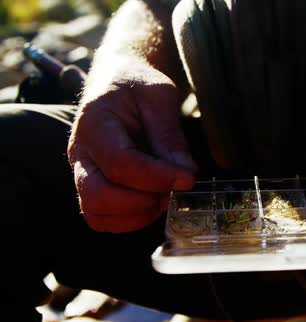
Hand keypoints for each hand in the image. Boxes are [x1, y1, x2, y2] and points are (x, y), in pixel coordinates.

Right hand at [67, 58, 196, 232]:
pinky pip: (103, 219)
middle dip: (142, 202)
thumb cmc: (137, 84)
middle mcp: (80, 153)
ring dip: (137, 214)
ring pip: (97, 214)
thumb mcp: (159, 96)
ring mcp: (83, 173)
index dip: (157, 178)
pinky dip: (130, 219)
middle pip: (98, 197)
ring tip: (164, 194)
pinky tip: (153, 200)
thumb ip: (169, 135)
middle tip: (173, 189)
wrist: (118, 80)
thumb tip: (184, 173)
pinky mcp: (93, 186)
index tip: (188, 178)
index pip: (120, 163)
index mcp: (94, 124)